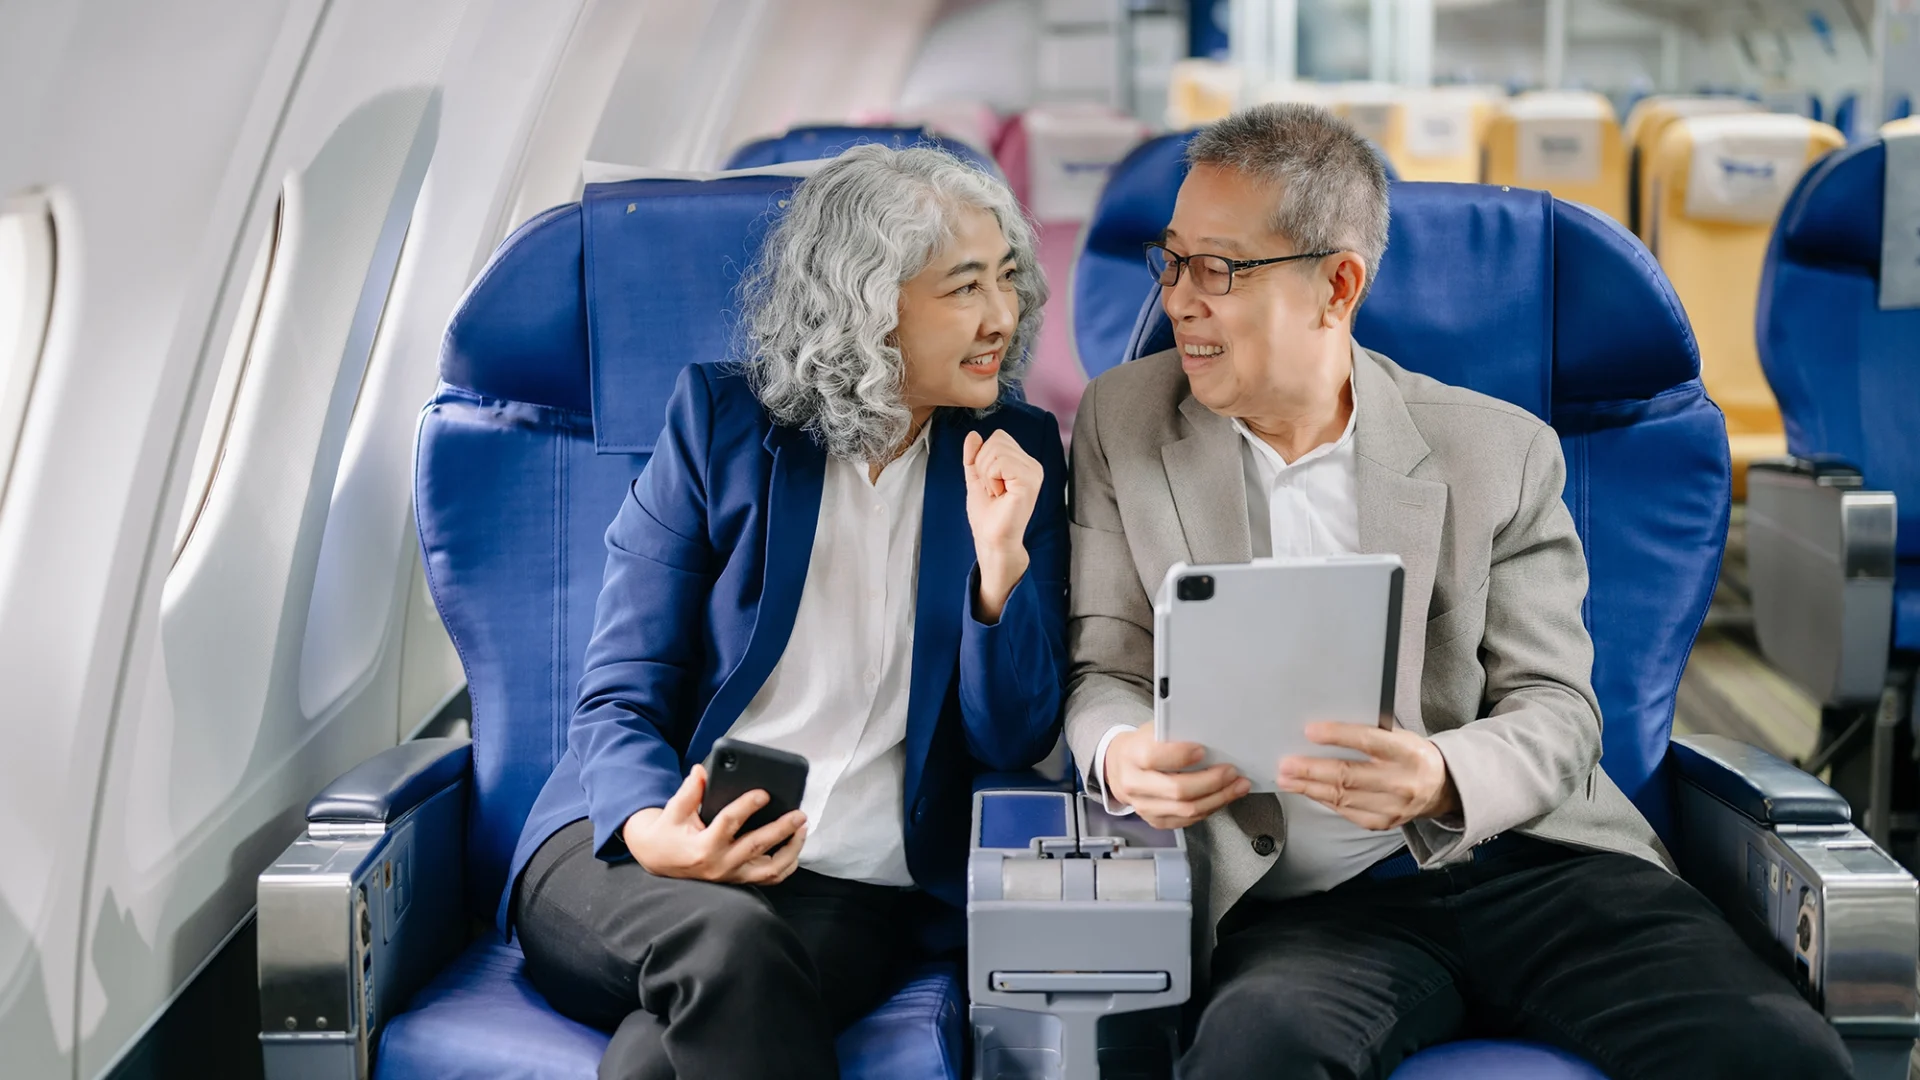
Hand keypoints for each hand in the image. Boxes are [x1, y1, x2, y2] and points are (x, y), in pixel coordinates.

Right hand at [621, 765, 807, 883]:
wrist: (658, 861)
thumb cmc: (667, 834)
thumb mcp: (673, 811)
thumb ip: (689, 791)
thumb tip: (701, 771)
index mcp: (703, 846)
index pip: (729, 823)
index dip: (747, 806)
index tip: (763, 793)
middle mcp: (720, 864)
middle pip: (757, 846)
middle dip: (782, 829)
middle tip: (799, 813)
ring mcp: (731, 876)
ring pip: (770, 868)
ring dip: (791, 849)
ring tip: (801, 829)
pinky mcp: (738, 880)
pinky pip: (769, 878)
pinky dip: (786, 865)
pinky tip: (795, 847)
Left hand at [964, 429, 1042, 621]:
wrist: (991, 539)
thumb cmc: (987, 514)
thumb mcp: (976, 478)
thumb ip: (974, 456)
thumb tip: (973, 434)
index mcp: (1024, 463)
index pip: (998, 437)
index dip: (983, 457)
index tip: (989, 482)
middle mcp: (1033, 465)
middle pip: (997, 439)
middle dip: (983, 464)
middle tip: (992, 489)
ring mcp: (1034, 473)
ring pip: (997, 450)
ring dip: (987, 474)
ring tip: (996, 493)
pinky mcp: (1029, 482)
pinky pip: (1001, 462)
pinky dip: (991, 479)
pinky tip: (1000, 495)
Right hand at [1104, 723, 1250, 829]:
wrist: (1120, 767)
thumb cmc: (1143, 745)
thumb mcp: (1152, 731)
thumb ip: (1175, 734)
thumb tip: (1210, 739)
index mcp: (1131, 755)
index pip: (1154, 757)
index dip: (1180, 755)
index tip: (1202, 750)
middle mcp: (1133, 784)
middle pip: (1176, 790)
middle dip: (1211, 781)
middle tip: (1231, 771)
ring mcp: (1144, 807)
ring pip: (1186, 809)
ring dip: (1218, 798)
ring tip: (1237, 786)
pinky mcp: (1155, 821)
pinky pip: (1188, 820)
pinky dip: (1210, 808)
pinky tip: (1223, 797)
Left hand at [1276, 723, 1458, 830]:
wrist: (1441, 788)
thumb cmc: (1411, 755)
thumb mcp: (1399, 737)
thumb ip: (1369, 735)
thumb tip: (1323, 732)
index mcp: (1407, 752)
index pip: (1368, 741)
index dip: (1337, 736)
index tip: (1309, 731)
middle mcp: (1401, 782)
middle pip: (1348, 776)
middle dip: (1311, 770)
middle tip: (1286, 764)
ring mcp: (1393, 807)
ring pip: (1343, 797)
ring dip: (1309, 788)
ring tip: (1286, 779)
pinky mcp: (1383, 823)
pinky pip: (1346, 812)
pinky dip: (1324, 800)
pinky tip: (1308, 791)